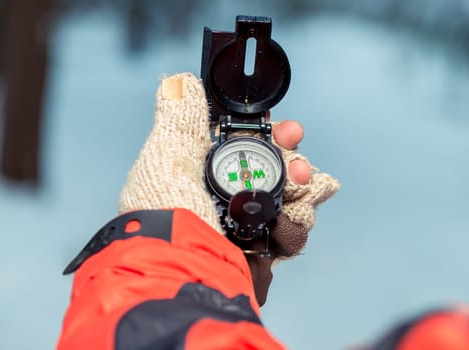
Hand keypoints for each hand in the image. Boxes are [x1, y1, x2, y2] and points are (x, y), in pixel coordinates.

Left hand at [119, 73, 338, 304]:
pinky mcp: (261, 253)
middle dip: (292, 160)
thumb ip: (178, 116)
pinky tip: (284, 225)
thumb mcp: (167, 154)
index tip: (284, 126)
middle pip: (274, 171)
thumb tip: (179, 82)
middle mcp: (225, 200)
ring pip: (291, 199)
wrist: (183, 268)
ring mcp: (245, 226)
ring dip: (300, 190)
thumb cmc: (168, 210)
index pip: (242, 146)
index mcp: (202, 174)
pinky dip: (295, 225)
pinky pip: (292, 232)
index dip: (266, 134)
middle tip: (298, 156)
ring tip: (301, 188)